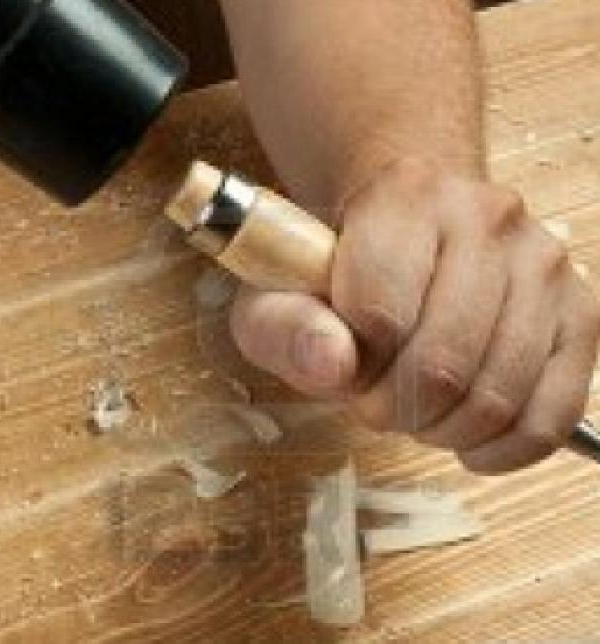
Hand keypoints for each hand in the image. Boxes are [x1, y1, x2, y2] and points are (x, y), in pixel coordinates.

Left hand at [230, 157, 599, 473]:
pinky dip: (507, 448)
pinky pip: (555, 412)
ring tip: (416, 412)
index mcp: (405, 197)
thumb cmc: (343, 268)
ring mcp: (544, 264)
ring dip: (443, 429)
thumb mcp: (279, 291)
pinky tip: (470, 445)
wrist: (413, 227)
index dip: (352, 369)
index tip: (345, 369)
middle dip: (395, 409)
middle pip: (442, 363)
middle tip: (376, 403)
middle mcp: (488, 217)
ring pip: (498, 395)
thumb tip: (334, 367)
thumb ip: (284, 327)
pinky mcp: (581, 312)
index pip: (378, 316)